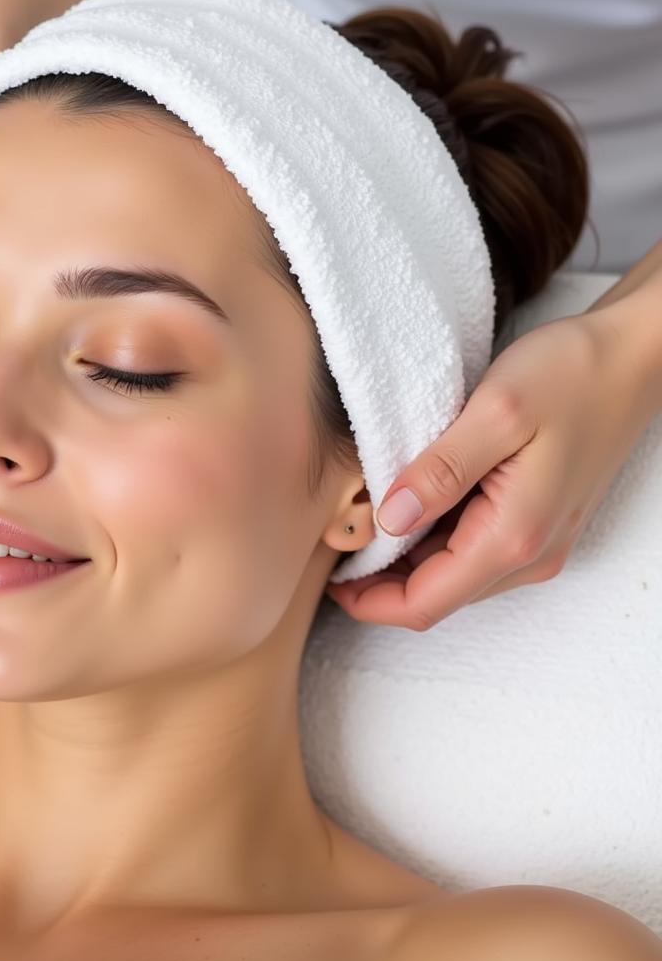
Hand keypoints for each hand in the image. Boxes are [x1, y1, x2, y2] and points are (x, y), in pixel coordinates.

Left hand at [324, 288, 659, 630]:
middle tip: (337, 543)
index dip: (368, 601)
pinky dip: (432, 543)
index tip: (328, 578)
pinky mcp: (537, 525)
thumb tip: (389, 518)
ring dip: (404, 565)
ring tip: (362, 522)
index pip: (424, 603)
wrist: (635, 357)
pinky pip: (472, 553)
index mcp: (512, 537)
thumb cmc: (572, 374)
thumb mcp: (496, 412)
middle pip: (436, 598)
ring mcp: (538, 544)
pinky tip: (408, 507)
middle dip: (380, 584)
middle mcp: (529, 556)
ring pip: (452, 578)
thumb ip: (439, 471)